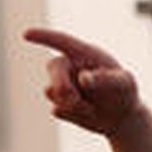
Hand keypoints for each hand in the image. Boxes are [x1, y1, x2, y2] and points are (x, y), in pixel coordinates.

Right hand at [23, 27, 141, 136]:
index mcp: (85, 54)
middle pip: (52, 66)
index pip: (62, 41)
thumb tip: (83, 78)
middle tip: (74, 99)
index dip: (43, 37)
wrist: (122, 117)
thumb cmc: (125, 93)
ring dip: (70, 103)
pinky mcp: (59, 105)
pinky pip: (56, 109)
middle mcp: (70, 67)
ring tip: (91, 108)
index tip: (26, 34)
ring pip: (50, 91)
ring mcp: (63, 86)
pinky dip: (72, 115)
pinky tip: (87, 114)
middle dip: (61, 83)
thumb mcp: (124, 84)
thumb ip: (106, 79)